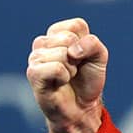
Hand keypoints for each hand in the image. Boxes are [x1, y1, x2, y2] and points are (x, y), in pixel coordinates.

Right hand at [26, 17, 107, 132]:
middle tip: (74, 69)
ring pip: (62, 53)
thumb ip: (93, 44)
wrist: (81, 107)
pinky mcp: (33, 72)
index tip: (82, 57)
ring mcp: (35, 57)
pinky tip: (59, 83)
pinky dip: (64, 77)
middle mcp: (43, 42)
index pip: (76, 25)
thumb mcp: (100, 57)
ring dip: (71, 69)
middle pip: (68, 38)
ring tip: (66, 77)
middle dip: (78, 57)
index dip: (86, 44)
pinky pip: (56, 68)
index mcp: (58, 33)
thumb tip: (72, 51)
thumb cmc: (87, 80)